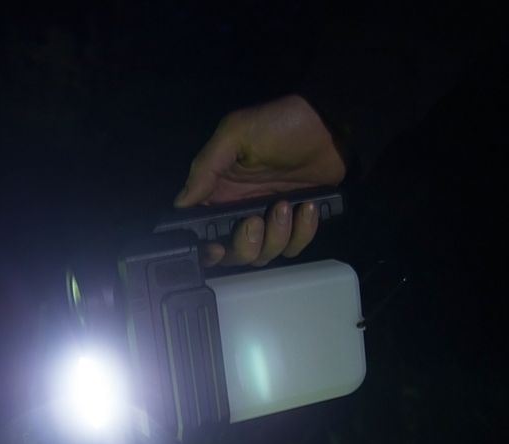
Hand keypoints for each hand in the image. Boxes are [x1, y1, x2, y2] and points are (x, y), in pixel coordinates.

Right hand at [174, 94, 345, 266]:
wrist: (328, 124)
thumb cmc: (278, 125)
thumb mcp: (235, 134)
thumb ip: (206, 168)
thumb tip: (180, 202)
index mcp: (220, 192)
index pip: (203, 231)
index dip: (207, 247)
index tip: (216, 247)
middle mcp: (241, 211)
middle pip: (235, 253)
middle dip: (245, 245)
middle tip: (256, 221)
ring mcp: (270, 219)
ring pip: (265, 253)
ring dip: (277, 235)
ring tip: (287, 205)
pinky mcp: (297, 222)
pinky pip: (294, 246)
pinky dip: (302, 233)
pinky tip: (307, 206)